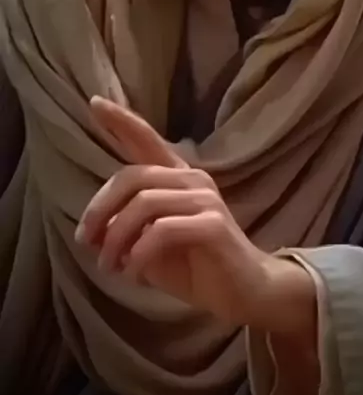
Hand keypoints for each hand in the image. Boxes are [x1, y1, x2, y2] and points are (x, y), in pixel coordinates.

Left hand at [76, 97, 316, 336]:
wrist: (244, 291)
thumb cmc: (195, 265)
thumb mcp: (150, 244)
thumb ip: (126, 228)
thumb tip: (93, 231)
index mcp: (176, 177)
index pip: (146, 139)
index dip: (121, 120)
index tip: (95, 102)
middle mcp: (192, 178)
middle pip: (132, 176)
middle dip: (100, 209)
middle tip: (86, 242)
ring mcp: (205, 198)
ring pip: (144, 204)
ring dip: (116, 238)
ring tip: (109, 266)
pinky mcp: (213, 224)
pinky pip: (162, 231)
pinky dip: (138, 255)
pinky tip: (133, 273)